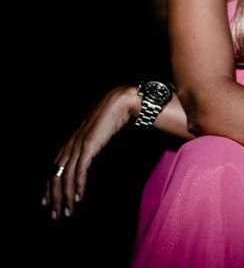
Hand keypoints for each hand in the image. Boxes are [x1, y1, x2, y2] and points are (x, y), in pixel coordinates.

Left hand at [44, 85, 137, 218]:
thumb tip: (87, 158)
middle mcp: (69, 145)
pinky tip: (78, 198)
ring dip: (65, 196)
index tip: (47, 202)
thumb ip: (89, 146)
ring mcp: (78, 146)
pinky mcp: (88, 146)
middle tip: (54, 214)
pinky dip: (78, 185)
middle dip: (54, 197)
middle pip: (55, 176)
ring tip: (67, 212)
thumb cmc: (111, 118)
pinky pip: (80, 170)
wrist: (120, 103)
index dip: (49, 187)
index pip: (53, 169)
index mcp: (69, 143)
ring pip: (66, 176)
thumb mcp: (95, 136)